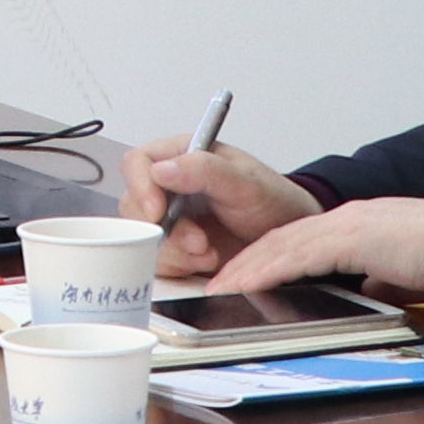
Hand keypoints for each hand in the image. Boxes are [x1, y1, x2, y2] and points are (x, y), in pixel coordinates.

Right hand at [116, 138, 314, 283]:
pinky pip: (156, 261)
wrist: (289, 237)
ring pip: (141, 237)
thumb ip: (205, 170)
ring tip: (209, 254)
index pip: (138, 163)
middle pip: (134, 206)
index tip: (157, 212)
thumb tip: (162, 169)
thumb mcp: (245, 182)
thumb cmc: (272, 200)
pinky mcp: (174, 248)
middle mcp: (169, 186)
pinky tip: (206, 263)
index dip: (141, 186)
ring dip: (174, 252)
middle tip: (198, 241)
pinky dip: (179, 267)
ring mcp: (170, 219)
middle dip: (165, 230)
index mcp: (181, 156)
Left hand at [219, 194, 423, 303]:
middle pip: (283, 238)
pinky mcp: (352, 238)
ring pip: (283, 244)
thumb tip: (366, 294)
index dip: (269, 258)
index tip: (245, 276)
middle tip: (218, 282)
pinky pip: (300, 255)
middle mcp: (348, 218)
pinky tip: (248, 283)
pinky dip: (270, 270)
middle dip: (248, 262)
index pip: (302, 240)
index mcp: (359, 225)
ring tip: (221, 287)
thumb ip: (380, 281)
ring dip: (249, 267)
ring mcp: (349, 225)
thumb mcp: (403, 275)